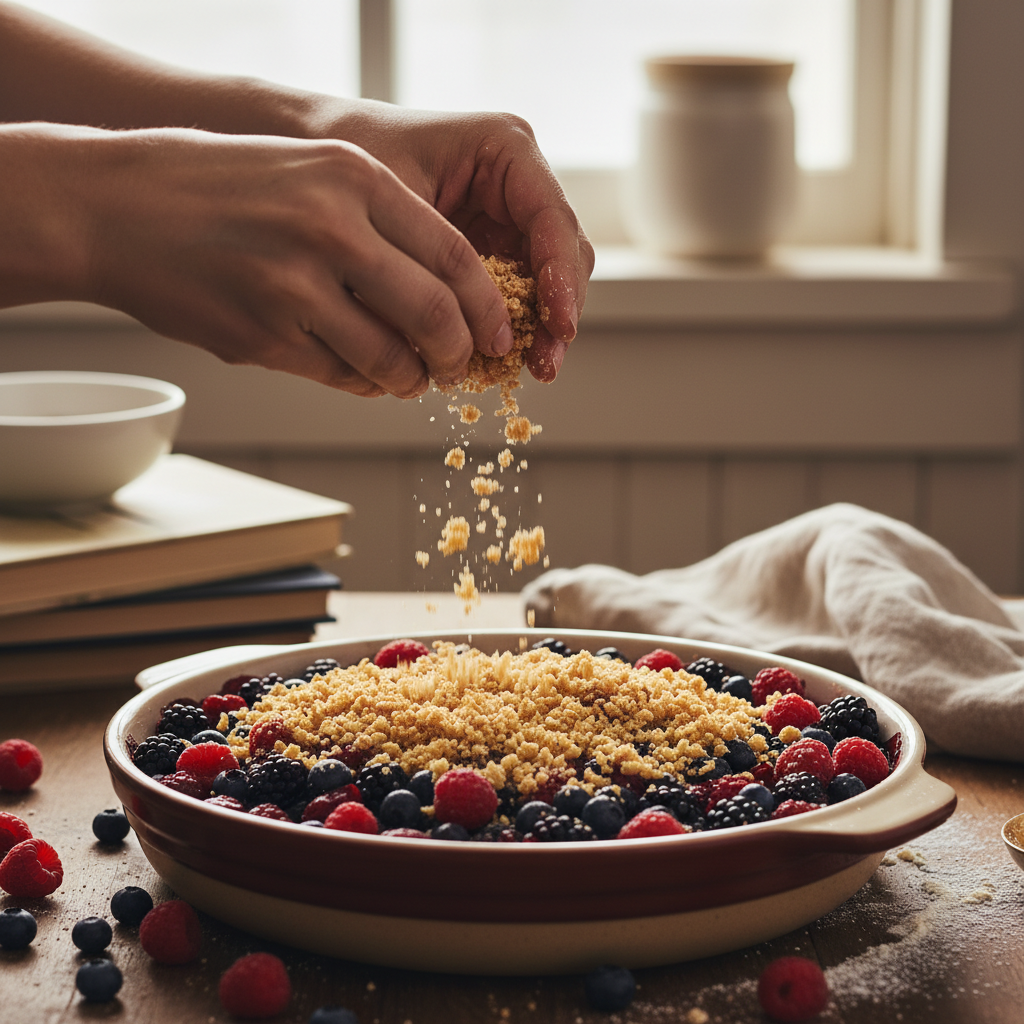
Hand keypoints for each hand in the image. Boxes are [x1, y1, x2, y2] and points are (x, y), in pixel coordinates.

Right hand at [82, 126, 522, 396]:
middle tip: (460, 367)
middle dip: (461, 354)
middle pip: (437, 314)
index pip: (457, 257)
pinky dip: (362, 384)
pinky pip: (339, 375)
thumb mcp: (312, 173)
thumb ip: (382, 223)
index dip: (488, 309)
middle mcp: (331, 228)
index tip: (496, 335)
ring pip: (391, 358)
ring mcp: (293, 285)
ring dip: (411, 380)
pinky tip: (363, 376)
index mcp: (354, 178)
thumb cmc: (220, 187)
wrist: (115, 206)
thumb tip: (449, 296)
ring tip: (410, 378)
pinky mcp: (262, 334)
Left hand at [312, 103, 594, 381]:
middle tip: (544, 364)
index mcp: (505, 149)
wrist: (317, 146)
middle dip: (558, 312)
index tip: (558, 327)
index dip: (563, 278)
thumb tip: (451, 335)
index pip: (553, 220)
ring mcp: (508, 216)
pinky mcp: (491, 247)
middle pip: (564, 254)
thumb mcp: (386, 200)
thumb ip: (427, 259)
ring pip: (548, 280)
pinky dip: (512, 326)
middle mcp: (517, 182)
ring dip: (541, 327)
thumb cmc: (348, 152)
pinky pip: (516, 292)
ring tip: (530, 370)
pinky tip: (501, 361)